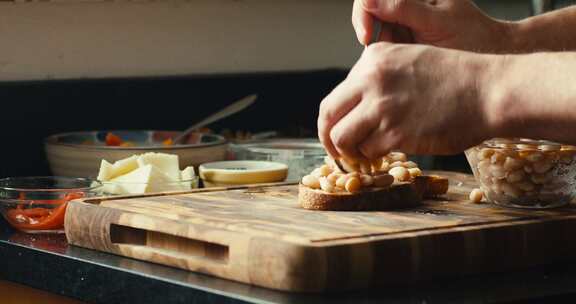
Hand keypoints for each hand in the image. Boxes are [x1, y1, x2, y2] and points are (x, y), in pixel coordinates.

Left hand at [318, 42, 499, 159]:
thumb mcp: (409, 61)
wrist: (489, 91)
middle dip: (327, 137)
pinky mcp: (395, 133)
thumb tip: (357, 107)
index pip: (338, 94)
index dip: (336, 118)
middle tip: (337, 151)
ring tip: (364, 155)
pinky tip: (386, 154)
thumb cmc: (456, 79)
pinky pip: (368, 151)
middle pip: (328, 114)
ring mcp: (382, 107)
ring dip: (350, 151)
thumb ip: (379, 79)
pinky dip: (374, 157)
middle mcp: (372, 79)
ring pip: (341, 137)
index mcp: (373, 58)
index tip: (341, 130)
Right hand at [352, 0, 512, 52]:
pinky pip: (384, 47)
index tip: (367, 35)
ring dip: (382, 49)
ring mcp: (406, 20)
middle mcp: (409, 3)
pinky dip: (388, 58)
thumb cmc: (474, 38)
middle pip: (370, 12)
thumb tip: (369, 1)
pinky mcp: (406, 38)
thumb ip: (404, 8)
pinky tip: (405, 62)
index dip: (364, 13)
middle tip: (386, 54)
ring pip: (375, 32)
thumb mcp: (438, 22)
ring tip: (405, 58)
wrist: (492, 59)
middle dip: (373, 34)